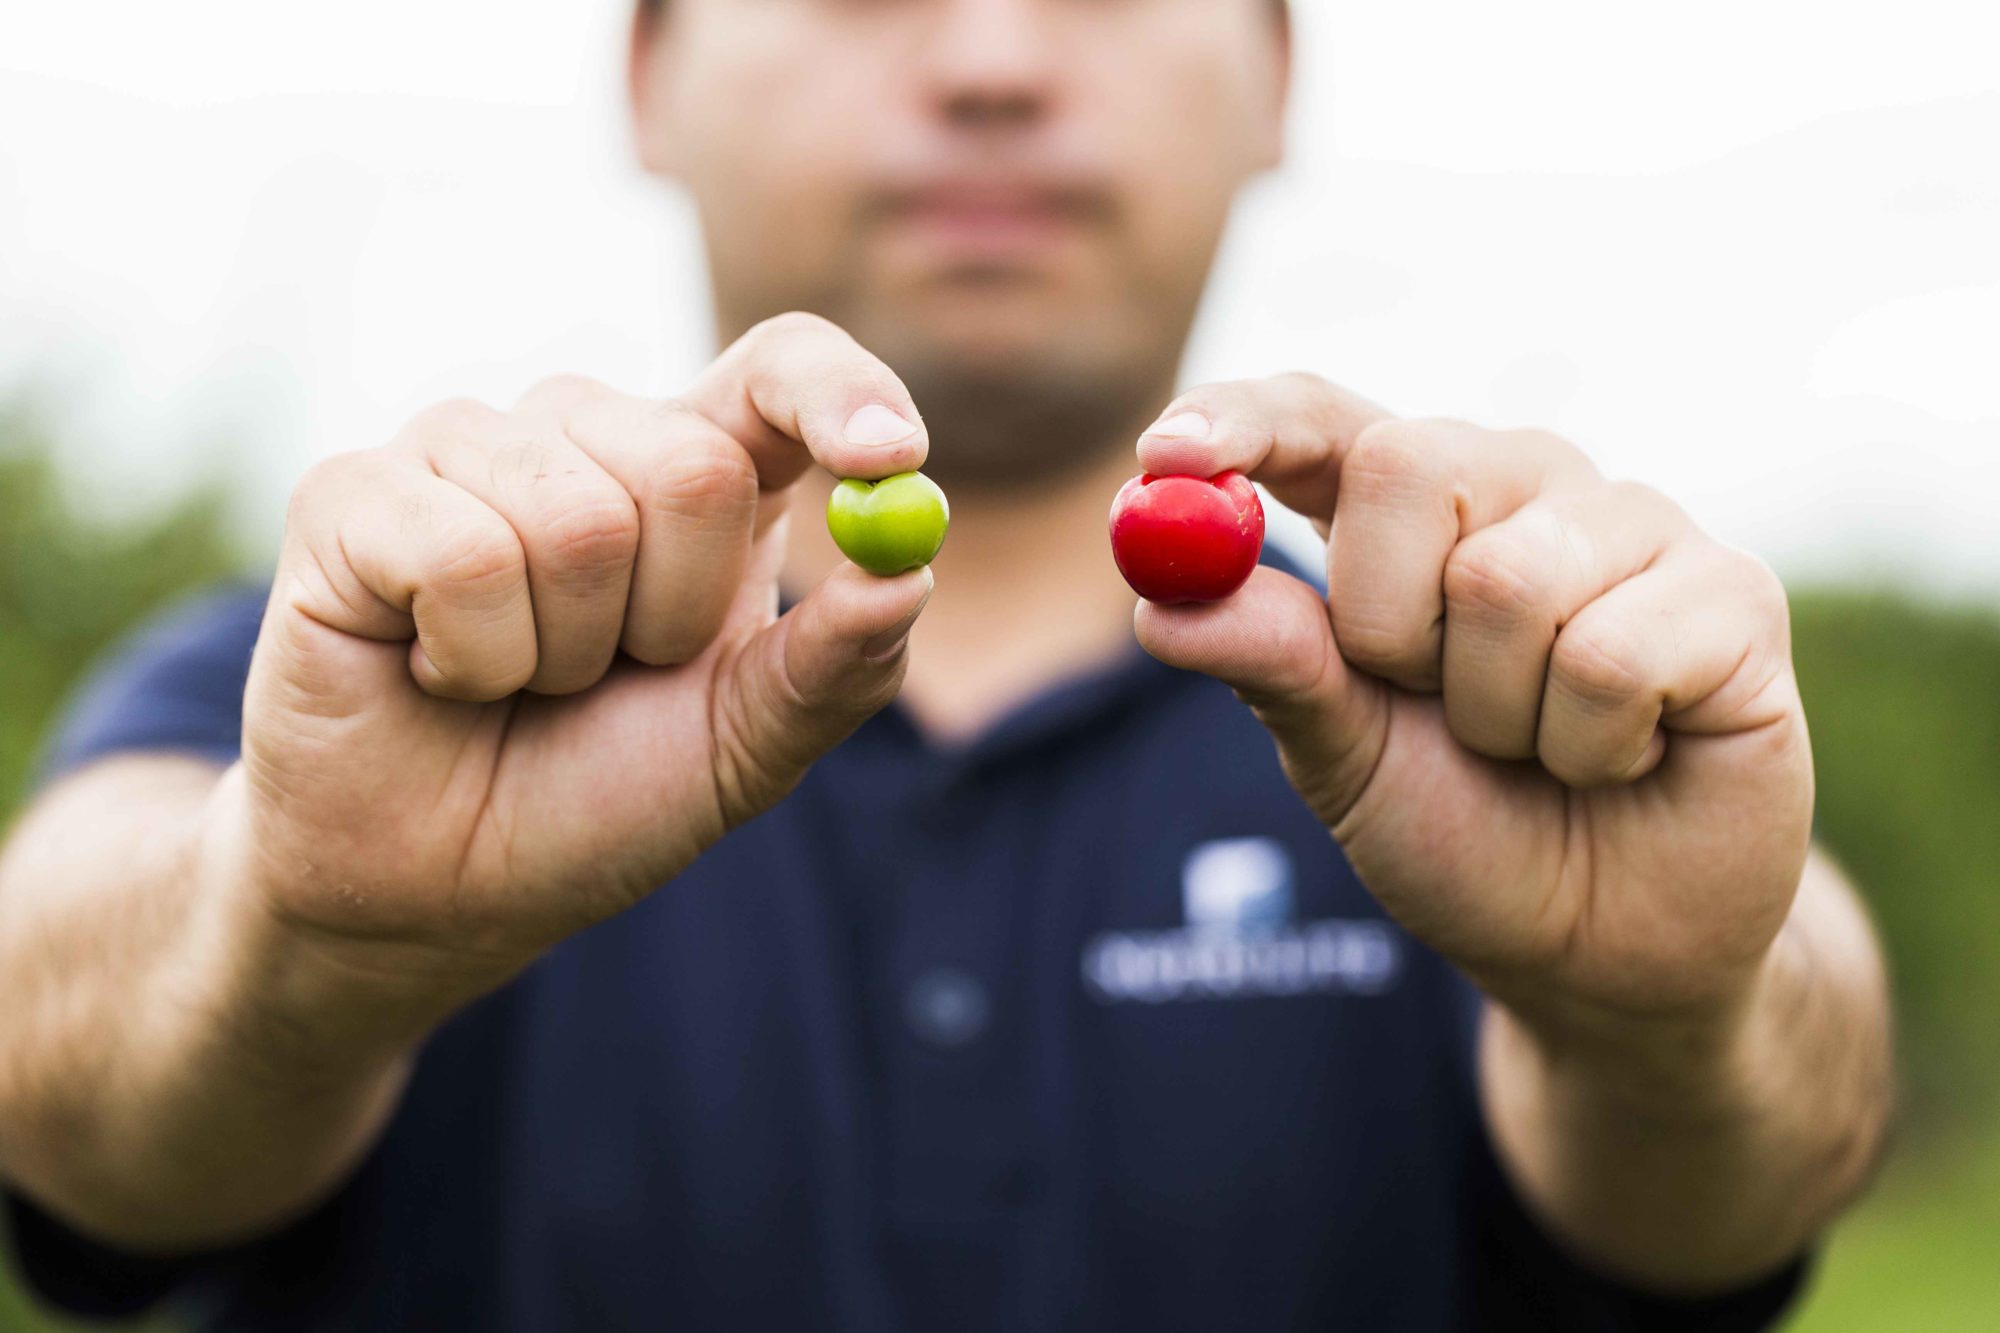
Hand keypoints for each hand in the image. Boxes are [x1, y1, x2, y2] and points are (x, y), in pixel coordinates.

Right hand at [227, 313, 932, 971]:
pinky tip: (438, 673)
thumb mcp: (744, 750)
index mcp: (696, 472)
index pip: (782, 365)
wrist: (435, 889)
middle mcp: (584, 434)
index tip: (889, 456)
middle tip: (611, 673)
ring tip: (517, 681)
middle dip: (672, 618)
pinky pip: (461, 554)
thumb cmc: (594, 802)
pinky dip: (473, 658)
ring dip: (564, 652)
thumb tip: (909, 576)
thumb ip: (834, 669)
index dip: (840, 392)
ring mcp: (461, 448)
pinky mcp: (351, 492)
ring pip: (579, 517)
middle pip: (693, 464)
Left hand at [1132, 377, 1812, 1027]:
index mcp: (1411, 513)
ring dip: (1495, 713)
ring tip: (1540, 746)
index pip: (1321, 417)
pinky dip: (1589, 745)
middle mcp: (1522, 487)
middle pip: (1405, 464)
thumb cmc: (1465, 833)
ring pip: (1507, 580)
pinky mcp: (1734, 592)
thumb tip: (1163, 601)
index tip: (1165, 456)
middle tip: (1431, 701)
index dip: (1245, 420)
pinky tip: (1623, 759)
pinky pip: (1613, 654)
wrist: (1601, 948)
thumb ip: (1270, 666)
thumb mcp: (1341, 759)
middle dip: (1387, 627)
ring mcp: (1634, 528)